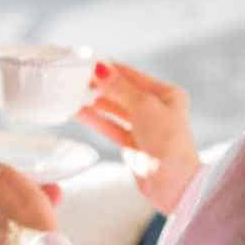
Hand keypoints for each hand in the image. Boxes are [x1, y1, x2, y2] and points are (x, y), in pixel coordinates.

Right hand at [77, 61, 201, 215]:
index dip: (110, 69)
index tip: (87, 62)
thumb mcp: (143, 106)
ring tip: (71, 93)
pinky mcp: (132, 144)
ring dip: (95, 102)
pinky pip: (110, 126)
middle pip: (122, 92)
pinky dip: (95, 119)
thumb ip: (119, 87)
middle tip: (75, 77)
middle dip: (100, 85)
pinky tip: (78, 112)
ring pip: (114, 110)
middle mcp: (156, 108)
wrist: (172, 182)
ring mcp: (144, 127)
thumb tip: (100, 67)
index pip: (133, 75)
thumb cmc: (166, 140)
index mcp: (166, 94)